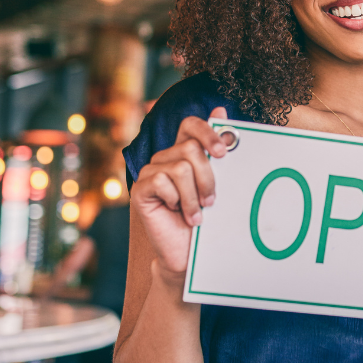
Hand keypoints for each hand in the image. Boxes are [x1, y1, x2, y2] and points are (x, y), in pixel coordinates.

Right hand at [131, 106, 228, 278]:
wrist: (189, 253)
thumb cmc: (206, 219)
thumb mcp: (218, 183)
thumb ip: (216, 150)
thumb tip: (220, 109)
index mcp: (183, 153)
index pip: (190, 125)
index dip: (207, 132)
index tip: (223, 154)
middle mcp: (164, 158)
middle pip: (190, 149)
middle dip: (208, 178)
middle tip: (211, 200)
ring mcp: (150, 173)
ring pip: (181, 167)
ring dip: (194, 195)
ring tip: (196, 213)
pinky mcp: (140, 190)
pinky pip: (162, 181)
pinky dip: (177, 200)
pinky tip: (178, 213)